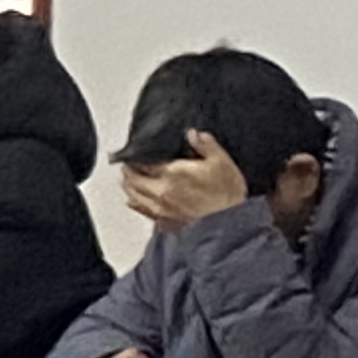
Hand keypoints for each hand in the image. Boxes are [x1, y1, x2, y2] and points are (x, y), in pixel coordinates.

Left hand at [123, 130, 251, 231]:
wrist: (230, 224)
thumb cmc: (227, 194)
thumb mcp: (221, 162)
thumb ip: (206, 145)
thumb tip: (193, 133)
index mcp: (172, 173)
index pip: (143, 163)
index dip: (136, 157)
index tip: (135, 153)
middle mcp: (161, 191)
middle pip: (133, 180)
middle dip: (128, 171)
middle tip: (128, 166)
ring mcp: (161, 208)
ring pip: (133, 196)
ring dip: (128, 187)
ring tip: (127, 180)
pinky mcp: (166, 222)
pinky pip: (143, 212)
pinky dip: (136, 204)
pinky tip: (134, 201)